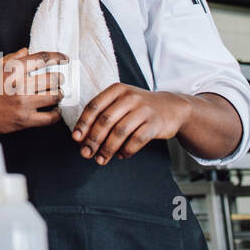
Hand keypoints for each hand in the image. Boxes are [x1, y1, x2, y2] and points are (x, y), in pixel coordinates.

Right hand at [0, 47, 66, 135]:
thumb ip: (10, 58)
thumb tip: (27, 51)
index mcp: (12, 70)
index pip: (42, 59)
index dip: (57, 57)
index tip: (64, 59)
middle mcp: (20, 85)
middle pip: (53, 78)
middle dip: (59, 78)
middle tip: (59, 80)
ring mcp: (23, 104)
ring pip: (54, 96)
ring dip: (58, 94)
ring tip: (56, 94)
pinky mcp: (24, 120)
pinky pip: (50, 117)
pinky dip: (56, 113)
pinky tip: (54, 110)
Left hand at [72, 85, 190, 163]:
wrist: (172, 107)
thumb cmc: (139, 107)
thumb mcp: (121, 102)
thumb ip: (102, 116)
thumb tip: (81, 138)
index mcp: (116, 90)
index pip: (94, 106)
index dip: (83, 123)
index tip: (76, 139)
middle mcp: (129, 97)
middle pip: (105, 120)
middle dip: (93, 139)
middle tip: (85, 153)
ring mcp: (144, 110)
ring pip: (120, 132)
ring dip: (107, 148)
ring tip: (101, 159)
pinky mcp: (155, 123)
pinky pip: (137, 140)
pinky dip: (126, 150)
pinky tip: (120, 155)